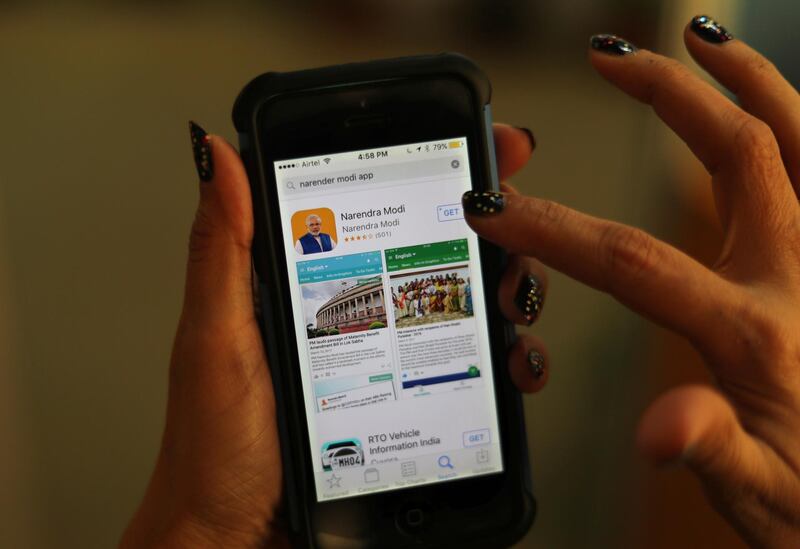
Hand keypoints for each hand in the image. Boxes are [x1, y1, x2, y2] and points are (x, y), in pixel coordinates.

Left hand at [121, 122, 544, 546]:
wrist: (236, 541)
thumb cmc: (216, 447)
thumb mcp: (217, 338)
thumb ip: (223, 250)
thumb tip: (218, 155)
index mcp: (310, 279)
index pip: (378, 204)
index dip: (433, 169)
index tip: (484, 146)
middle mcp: (357, 309)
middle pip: (437, 250)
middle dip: (493, 233)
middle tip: (513, 238)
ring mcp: (389, 357)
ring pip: (466, 307)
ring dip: (508, 293)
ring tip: (517, 302)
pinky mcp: (412, 401)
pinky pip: (471, 370)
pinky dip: (506, 360)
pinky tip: (515, 364)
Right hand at [463, 17, 799, 547]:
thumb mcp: (760, 495)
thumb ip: (712, 449)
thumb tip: (657, 427)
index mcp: (755, 331)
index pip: (631, 260)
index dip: (553, 228)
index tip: (498, 208)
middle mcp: (797, 275)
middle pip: (732, 153)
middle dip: (664, 95)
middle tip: (611, 57)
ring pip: (799, 138)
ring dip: (749, 79)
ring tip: (701, 38)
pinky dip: (799, 121)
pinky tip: (770, 108)